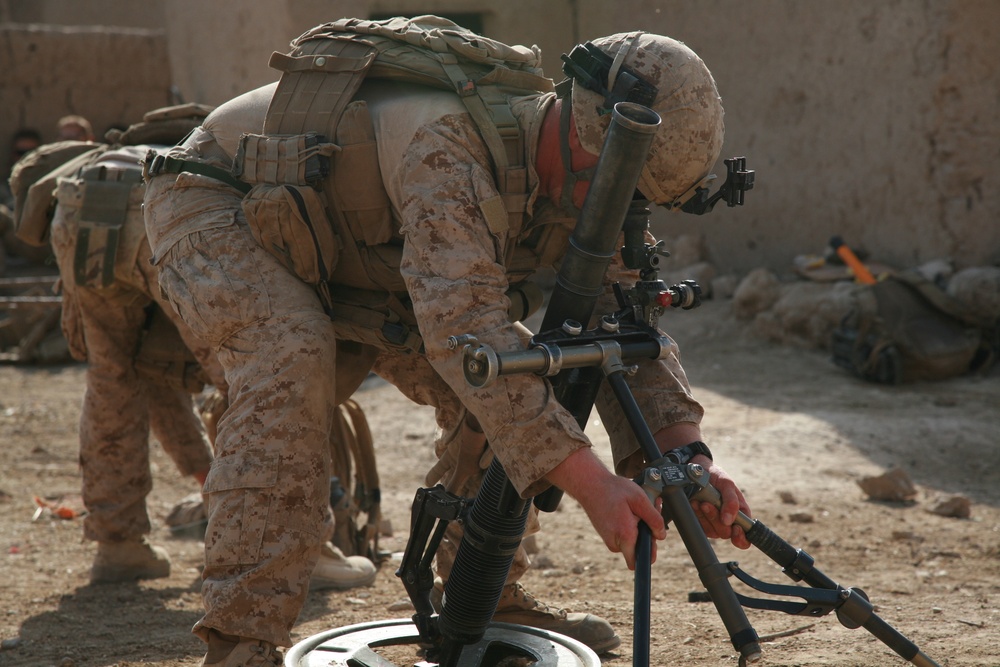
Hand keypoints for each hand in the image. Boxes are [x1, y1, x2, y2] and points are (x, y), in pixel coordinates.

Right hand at [546, 448, 666, 569]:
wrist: (589, 484)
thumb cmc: (613, 490)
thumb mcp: (639, 500)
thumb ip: (654, 519)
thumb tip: (661, 535)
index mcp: (625, 536)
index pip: (638, 562)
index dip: (650, 552)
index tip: (652, 537)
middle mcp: (615, 542)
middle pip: (638, 548)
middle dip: (647, 532)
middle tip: (651, 510)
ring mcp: (609, 539)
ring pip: (630, 540)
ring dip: (638, 526)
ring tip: (638, 507)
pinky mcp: (606, 534)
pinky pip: (622, 535)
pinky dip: (629, 524)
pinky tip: (630, 509)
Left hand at [689, 455, 751, 549]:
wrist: (698, 471)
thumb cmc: (717, 477)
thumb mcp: (727, 484)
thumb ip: (732, 501)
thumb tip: (729, 521)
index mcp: (740, 514)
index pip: (745, 536)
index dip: (741, 537)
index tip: (735, 528)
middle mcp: (728, 522)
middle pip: (725, 533)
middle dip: (716, 518)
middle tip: (707, 504)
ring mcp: (714, 524)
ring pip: (711, 531)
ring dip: (705, 515)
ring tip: (700, 501)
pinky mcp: (701, 523)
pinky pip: (700, 527)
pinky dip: (697, 515)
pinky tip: (694, 504)